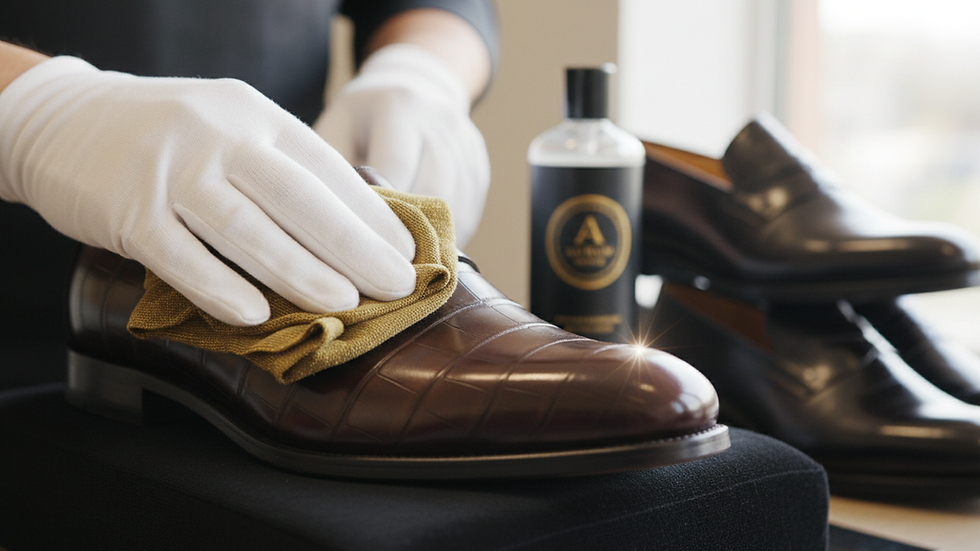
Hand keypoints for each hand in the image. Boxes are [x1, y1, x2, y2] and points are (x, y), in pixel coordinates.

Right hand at [0, 57, 416, 325]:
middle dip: (355, 247)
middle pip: (299, 199)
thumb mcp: (231, 126)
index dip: (372, 215)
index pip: (327, 168)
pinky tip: (254, 316)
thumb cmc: (168, 135)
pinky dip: (218, 288)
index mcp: (255, 116)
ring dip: (300, 272)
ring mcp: (171, 172)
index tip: (407, 253)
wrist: (62, 119)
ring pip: (246, 229)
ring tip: (345, 303)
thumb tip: (355, 228)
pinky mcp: (127, 212)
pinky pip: (180, 257)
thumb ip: (283, 167)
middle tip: (397, 286)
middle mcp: (218, 137)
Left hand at [314, 44, 489, 246]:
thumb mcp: (335, 128)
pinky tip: (422, 246)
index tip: (362, 241)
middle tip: (381, 259)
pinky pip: (467, 213)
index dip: (380, 209)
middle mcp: (441, 123)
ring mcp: (466, 146)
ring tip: (401, 260)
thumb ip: (334, 172)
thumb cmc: (362, 117)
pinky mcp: (479, 168)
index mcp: (400, 107)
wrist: (415, 86)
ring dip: (430, 239)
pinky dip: (445, 236)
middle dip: (406, 229)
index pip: (396, 166)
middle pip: (431, 190)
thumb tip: (333, 222)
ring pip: (454, 208)